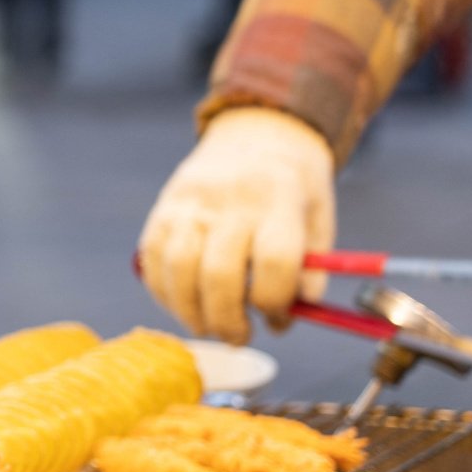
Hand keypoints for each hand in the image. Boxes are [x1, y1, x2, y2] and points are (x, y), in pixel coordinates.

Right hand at [138, 107, 335, 343]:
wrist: (257, 134)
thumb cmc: (294, 189)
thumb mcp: (319, 221)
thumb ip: (309, 272)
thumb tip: (283, 322)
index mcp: (279, 199)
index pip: (274, 261)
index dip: (275, 302)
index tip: (277, 317)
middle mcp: (230, 198)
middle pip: (220, 273)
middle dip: (228, 320)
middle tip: (238, 337)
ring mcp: (190, 202)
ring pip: (179, 270)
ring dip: (191, 312)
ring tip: (208, 327)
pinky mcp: (163, 209)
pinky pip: (153, 260)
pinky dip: (164, 293)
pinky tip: (184, 304)